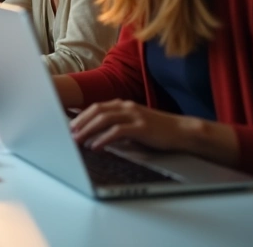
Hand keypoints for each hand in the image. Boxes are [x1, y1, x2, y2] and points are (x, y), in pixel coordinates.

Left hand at [69, 99, 192, 151]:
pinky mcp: (141, 127)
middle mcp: (127, 107)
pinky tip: (96, 146)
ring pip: (103, 119)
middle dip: (81, 122)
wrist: (183, 131)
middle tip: (70, 134)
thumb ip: (117, 125)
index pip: (96, 107)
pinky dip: (103, 139)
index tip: (70, 126)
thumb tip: (96, 135)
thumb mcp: (134, 124)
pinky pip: (117, 131)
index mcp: (124, 105)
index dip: (81, 116)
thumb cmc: (158, 130)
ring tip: (78, 140)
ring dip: (88, 130)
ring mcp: (134, 115)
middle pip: (96, 111)